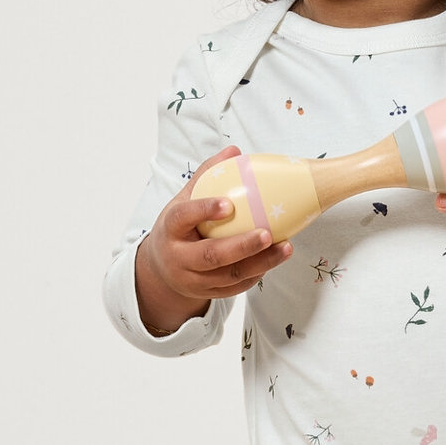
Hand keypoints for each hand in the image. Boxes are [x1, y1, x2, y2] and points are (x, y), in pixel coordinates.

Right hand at [135, 145, 292, 335]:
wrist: (160, 268)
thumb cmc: (179, 227)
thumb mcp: (184, 200)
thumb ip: (208, 176)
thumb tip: (234, 150)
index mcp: (170, 229)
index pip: (183, 218)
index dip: (203, 211)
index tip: (228, 204)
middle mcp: (178, 258)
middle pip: (210, 256)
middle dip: (241, 246)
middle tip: (267, 233)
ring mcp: (192, 280)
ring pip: (228, 276)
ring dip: (260, 263)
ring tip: (285, 247)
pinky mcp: (208, 294)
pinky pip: (235, 287)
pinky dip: (257, 274)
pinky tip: (275, 259)